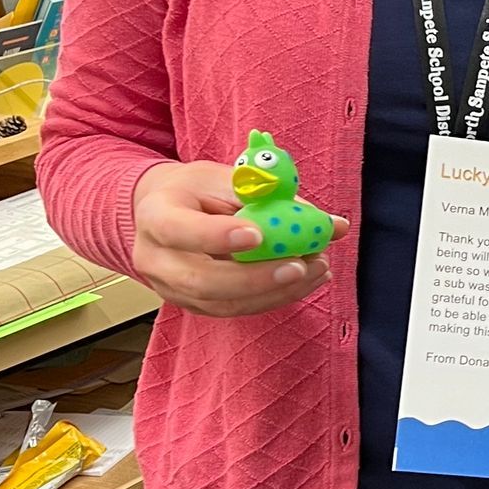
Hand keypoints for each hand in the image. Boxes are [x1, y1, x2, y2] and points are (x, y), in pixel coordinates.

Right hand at [130, 159, 346, 319]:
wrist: (164, 211)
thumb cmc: (195, 191)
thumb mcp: (226, 180)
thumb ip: (273, 199)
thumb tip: (332, 225)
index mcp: (156, 215)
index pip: (179, 231)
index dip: (217, 237)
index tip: (258, 235)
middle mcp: (156, 259)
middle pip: (200, 281)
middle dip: (256, 278)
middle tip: (300, 265)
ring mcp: (172, 289)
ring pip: (222, 303)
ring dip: (275, 291)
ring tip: (315, 269)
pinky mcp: (194, 305)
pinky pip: (234, 309)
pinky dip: (273, 297)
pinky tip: (303, 280)